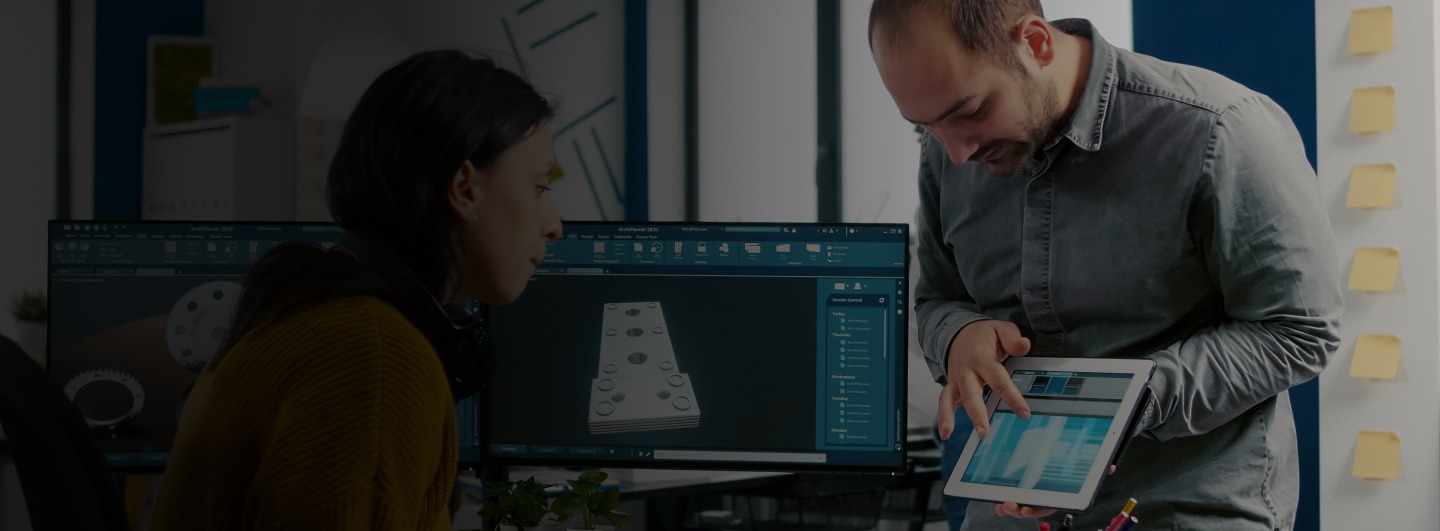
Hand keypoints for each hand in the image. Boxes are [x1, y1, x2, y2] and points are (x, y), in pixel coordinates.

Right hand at [936, 320, 1031, 439]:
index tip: (1023, 413)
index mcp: (982, 358)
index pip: (999, 380)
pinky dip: (943, 416)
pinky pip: (945, 401)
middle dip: (976, 414)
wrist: (959, 332)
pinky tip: (945, 432)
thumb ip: (1013, 339)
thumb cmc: (983, 335)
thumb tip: (1025, 345)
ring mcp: (956, 379)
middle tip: (983, 431)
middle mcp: (967, 370)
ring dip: (949, 416)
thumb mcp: (1000, 329)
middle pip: (971, 394)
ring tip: (948, 433)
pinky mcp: (951, 385)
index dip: (1012, 397)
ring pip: (951, 398)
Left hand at [993, 466, 1115, 519]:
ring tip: (1001, 505)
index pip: (1047, 506)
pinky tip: (997, 503)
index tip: (1024, 510)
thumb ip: (1100, 468)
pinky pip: (1014, 498)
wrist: (1077, 459)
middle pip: (1030, 509)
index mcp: (1060, 495)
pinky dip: (1005, 502)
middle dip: (1017, 511)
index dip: (1035, 510)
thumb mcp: (1089, 467)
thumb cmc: (1082, 467)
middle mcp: (1047, 498)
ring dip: (1009, 508)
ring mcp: (1035, 495)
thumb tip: (1111, 466)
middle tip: (1007, 505)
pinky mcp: (1024, 489)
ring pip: (1021, 506)